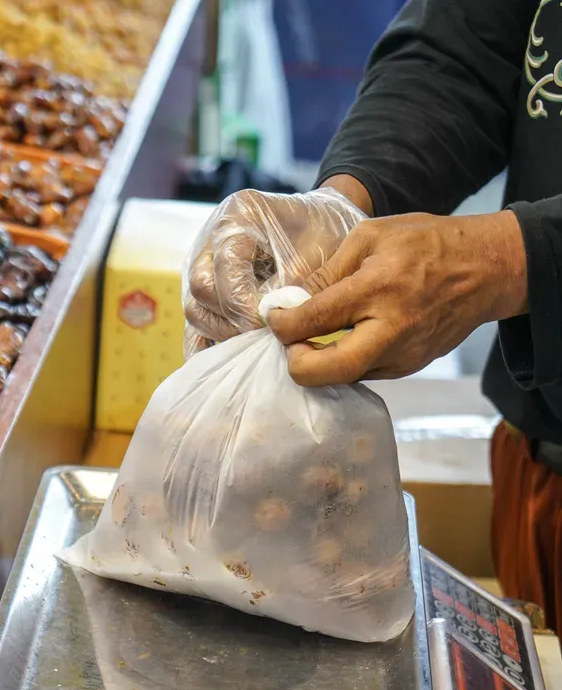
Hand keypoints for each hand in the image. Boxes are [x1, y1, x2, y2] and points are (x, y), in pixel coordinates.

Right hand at [184, 186, 366, 354]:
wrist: (324, 223)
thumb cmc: (326, 233)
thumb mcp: (319, 253)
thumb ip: (291, 287)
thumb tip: (268, 326)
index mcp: (236, 217)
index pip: (225, 269)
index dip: (246, 304)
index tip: (274, 325)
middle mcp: (210, 240)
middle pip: (201, 291)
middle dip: (233, 320)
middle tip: (268, 339)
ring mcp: (203, 267)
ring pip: (195, 311)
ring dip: (223, 333)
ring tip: (258, 346)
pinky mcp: (206, 293)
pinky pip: (195, 325)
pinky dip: (207, 347)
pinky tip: (227, 366)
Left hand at [267, 210, 528, 385]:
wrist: (488, 268)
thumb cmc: (428, 243)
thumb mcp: (371, 236)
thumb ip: (327, 270)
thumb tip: (290, 298)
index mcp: (377, 289)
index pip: (312, 320)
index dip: (281, 324)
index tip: (275, 316)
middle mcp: (391, 330)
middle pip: (325, 371)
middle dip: (296, 362)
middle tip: (293, 340)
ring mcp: (404, 356)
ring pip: (343, 378)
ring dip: (320, 363)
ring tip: (317, 335)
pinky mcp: (411, 367)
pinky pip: (364, 373)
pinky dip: (344, 361)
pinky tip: (344, 338)